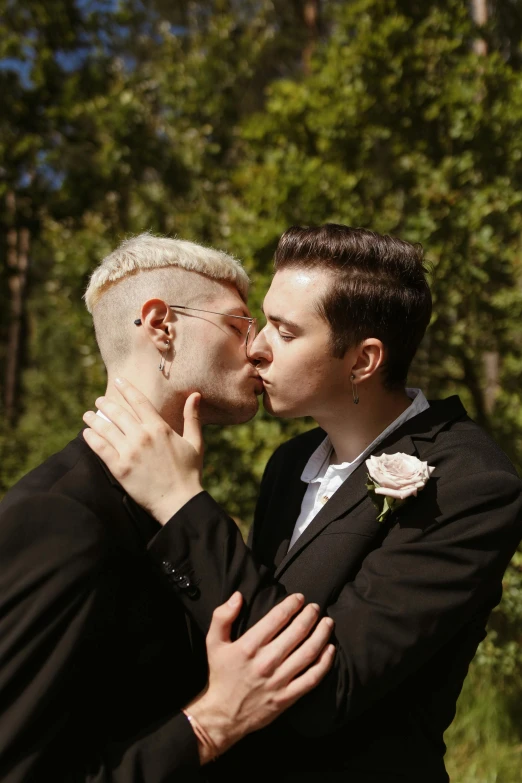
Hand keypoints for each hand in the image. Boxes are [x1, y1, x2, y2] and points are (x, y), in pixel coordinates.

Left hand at [82, 378, 203, 523]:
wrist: (179, 501)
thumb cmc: (190, 472)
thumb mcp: (195, 442)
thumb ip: (192, 417)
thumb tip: (194, 395)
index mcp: (160, 428)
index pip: (139, 401)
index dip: (126, 389)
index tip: (117, 381)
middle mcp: (142, 436)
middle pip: (118, 413)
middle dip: (106, 404)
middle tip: (99, 400)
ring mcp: (129, 452)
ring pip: (106, 429)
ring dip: (94, 419)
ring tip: (87, 415)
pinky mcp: (120, 468)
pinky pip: (100, 448)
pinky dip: (91, 438)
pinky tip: (86, 433)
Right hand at [186, 592, 334, 762]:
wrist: (222, 715)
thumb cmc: (220, 675)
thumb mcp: (214, 643)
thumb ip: (222, 617)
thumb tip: (238, 596)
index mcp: (249, 646)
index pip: (277, 618)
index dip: (291, 604)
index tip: (299, 598)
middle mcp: (266, 662)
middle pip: (297, 632)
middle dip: (310, 615)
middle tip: (316, 607)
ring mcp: (278, 680)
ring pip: (308, 652)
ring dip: (321, 634)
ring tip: (327, 623)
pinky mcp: (287, 697)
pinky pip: (312, 678)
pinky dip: (324, 663)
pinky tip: (330, 649)